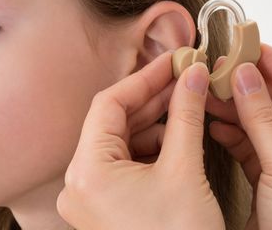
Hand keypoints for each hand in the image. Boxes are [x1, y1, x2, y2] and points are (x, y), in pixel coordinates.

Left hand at [57, 52, 223, 229]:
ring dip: (155, 122)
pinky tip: (179, 134)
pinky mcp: (106, 209)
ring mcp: (90, 199)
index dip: (145, 78)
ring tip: (188, 103)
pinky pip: (126, 165)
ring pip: (121, 143)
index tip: (173, 62)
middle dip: (153, 99)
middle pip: (113, 123)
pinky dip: (152, 147)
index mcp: (87, 173)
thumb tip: (192, 75)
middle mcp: (79, 185)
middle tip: (186, 77)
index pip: (109, 104)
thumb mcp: (184, 169)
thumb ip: (186, 114)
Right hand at [206, 45, 271, 229]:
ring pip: (268, 124)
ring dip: (240, 108)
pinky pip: (254, 146)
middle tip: (227, 66)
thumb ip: (264, 120)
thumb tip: (247, 75)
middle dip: (256, 87)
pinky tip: (214, 121)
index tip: (256, 49)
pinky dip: (234, 133)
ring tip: (213, 90)